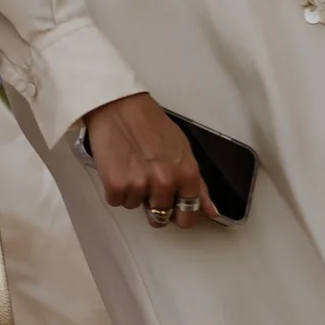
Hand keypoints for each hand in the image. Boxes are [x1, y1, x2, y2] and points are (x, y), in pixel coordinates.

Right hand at [83, 92, 208, 228]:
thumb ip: (198, 185)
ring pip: (135, 207)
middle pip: (160, 217)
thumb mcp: (183, 150)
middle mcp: (165, 182)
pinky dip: (114, 188)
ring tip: (131, 166)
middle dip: (153, 203)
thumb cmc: (150, 123)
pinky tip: (118, 167)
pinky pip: (116, 201)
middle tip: (146, 180)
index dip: (178, 214)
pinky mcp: (116, 185)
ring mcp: (140, 185)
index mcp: (186, 174)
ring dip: (132, 192)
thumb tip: (210, 211)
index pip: (187, 216)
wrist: (119, 107)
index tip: (172, 209)